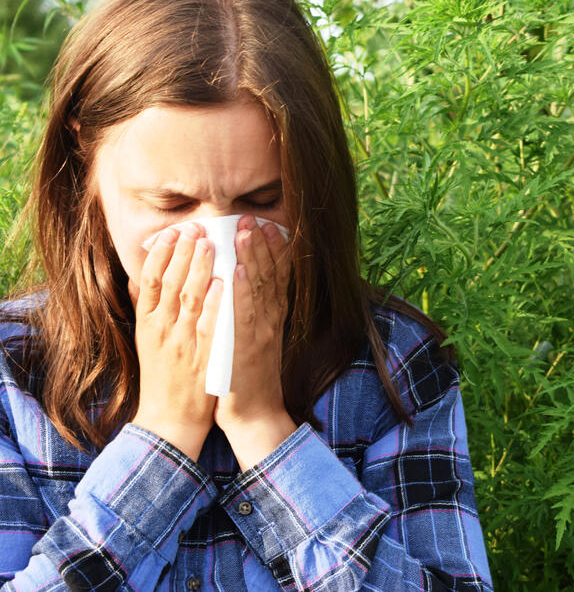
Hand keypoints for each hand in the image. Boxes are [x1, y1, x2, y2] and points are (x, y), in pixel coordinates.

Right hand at [131, 223, 221, 459]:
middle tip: (196, 227)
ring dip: (199, 268)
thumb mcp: (147, 341)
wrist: (170, 420)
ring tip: (210, 242)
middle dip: (183, 252)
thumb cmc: (162, 377)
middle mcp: (161, 330)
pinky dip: (215, 302)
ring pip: (189, 298)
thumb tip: (141, 277)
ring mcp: (182, 344)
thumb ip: (146, 309)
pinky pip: (209, 325)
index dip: (162, 253)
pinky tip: (224, 281)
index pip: (150, 280)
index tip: (174, 231)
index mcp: (147, 324)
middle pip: (170, 283)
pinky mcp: (202, 357)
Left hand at [214, 215, 295, 469]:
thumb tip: (240, 288)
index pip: (277, 277)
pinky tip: (237, 270)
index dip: (275, 250)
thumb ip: (249, 315)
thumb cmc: (248, 379)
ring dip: (253, 258)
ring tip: (247, 231)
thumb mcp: (254, 341)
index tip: (269, 225)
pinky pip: (243, 314)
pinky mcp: (245, 348)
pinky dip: (242, 291)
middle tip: (255, 218)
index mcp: (271, 319)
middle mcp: (269, 322)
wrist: (255, 416)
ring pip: (258, 289)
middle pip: (269, 276)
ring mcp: (259, 334)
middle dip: (262, 245)